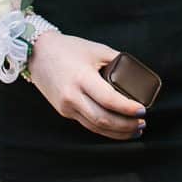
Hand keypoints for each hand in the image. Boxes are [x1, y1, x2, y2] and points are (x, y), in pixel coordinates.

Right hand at [26, 32, 146, 140]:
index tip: (142, 110)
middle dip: (126, 125)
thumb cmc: (68, 48)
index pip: (108, 100)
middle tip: (142, 122)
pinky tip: (116, 128)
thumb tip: (136, 73)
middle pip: (102, 119)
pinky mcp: (64, 111)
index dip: (127, 108)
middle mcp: (72, 96)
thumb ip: (116, 60)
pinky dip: (104, 129)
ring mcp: (66, 106)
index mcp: (82, 78)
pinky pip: (86, 124)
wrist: (38, 53)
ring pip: (95, 127)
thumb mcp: (96, 50)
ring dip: (117, 132)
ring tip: (134, 129)